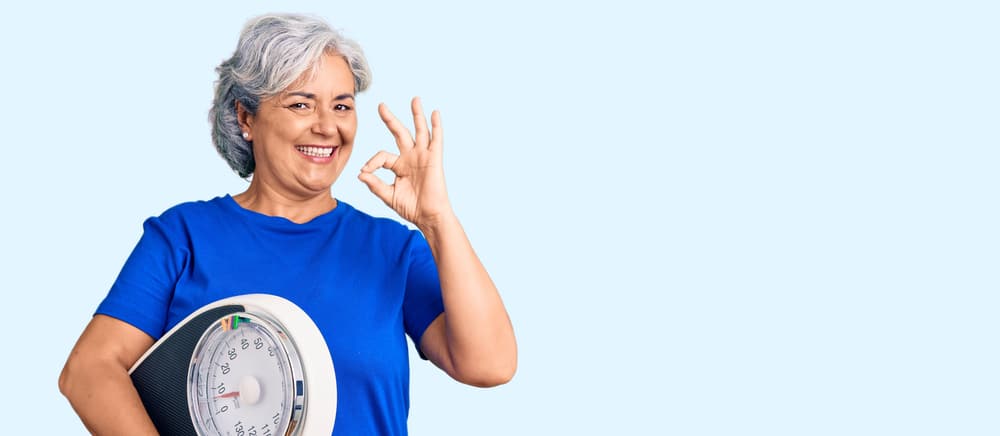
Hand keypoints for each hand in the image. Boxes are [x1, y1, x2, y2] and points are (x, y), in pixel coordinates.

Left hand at [359, 97, 453, 228]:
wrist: (428, 217)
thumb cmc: (411, 208)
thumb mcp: (388, 196)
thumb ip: (375, 184)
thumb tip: (361, 173)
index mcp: (399, 166)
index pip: (382, 156)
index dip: (371, 162)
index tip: (365, 171)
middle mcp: (411, 157)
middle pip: (399, 133)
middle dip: (390, 119)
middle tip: (380, 105)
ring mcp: (423, 156)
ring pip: (419, 131)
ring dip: (417, 114)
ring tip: (415, 99)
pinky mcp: (434, 159)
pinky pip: (436, 139)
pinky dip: (436, 126)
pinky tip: (435, 113)